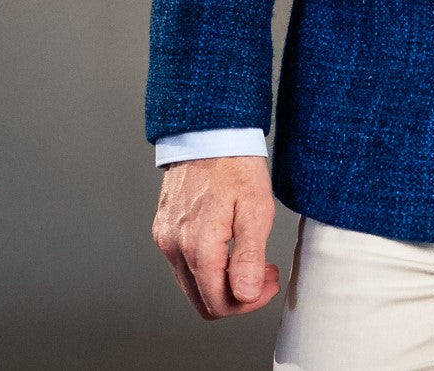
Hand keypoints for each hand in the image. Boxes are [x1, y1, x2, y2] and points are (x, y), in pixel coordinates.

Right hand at [152, 155, 280, 319]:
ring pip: (193, 284)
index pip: (219, 303)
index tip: (269, 285)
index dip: (248, 303)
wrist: (209, 130)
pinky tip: (229, 247)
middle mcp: (175, 247)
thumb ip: (249, 257)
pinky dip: (208, 266)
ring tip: (252, 260)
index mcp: (198, 245)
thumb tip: (244, 295)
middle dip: (238, 296)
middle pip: (203, 300)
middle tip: (264, 276)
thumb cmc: (235, 163)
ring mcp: (166, 238)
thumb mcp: (256, 208)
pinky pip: (184, 264)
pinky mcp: (164, 229)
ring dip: (224, 282)